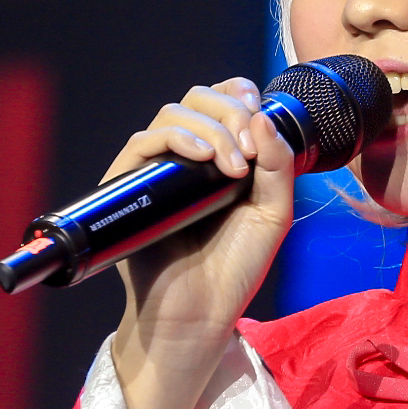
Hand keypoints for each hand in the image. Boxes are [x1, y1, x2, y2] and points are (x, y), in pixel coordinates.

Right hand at [105, 78, 298, 408]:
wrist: (200, 315)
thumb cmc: (234, 269)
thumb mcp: (272, 212)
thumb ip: (278, 163)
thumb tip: (260, 114)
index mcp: (219, 158)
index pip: (221, 103)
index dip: (237, 93)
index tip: (258, 107)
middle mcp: (185, 159)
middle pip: (197, 99)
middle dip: (229, 111)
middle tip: (250, 150)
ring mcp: (156, 171)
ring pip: (173, 113)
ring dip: (211, 128)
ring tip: (234, 166)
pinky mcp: (129, 187)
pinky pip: (144, 142)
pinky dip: (178, 138)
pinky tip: (203, 157)